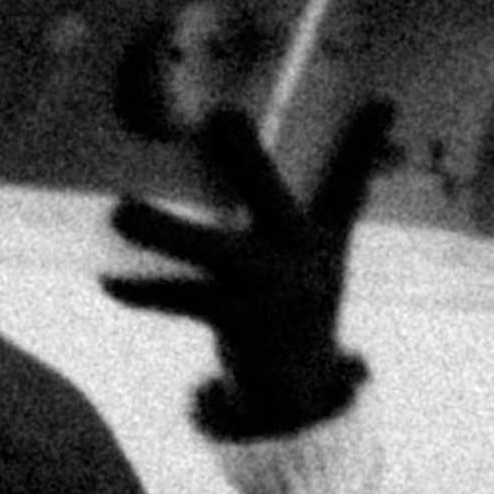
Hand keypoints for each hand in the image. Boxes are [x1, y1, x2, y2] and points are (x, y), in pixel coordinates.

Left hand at [103, 99, 388, 441]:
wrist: (300, 394)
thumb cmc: (296, 298)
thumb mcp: (315, 251)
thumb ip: (291, 197)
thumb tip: (318, 152)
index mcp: (320, 235)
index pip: (347, 181)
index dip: (364, 141)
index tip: (384, 98)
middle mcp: (295, 257)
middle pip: (270, 196)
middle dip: (246, 158)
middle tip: (224, 115)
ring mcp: (263, 291)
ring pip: (208, 251)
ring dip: (164, 232)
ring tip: (120, 211)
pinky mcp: (232, 322)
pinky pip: (178, 299)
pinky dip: (142, 290)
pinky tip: (108, 278)